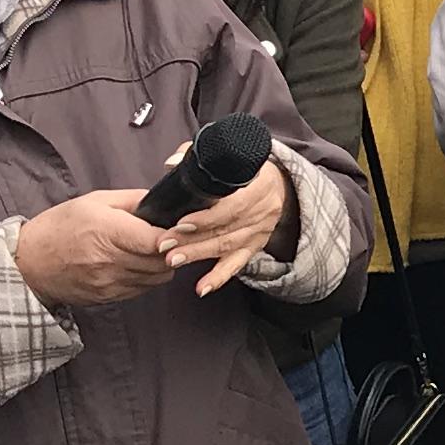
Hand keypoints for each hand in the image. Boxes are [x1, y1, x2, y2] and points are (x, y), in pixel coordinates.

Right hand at [13, 188, 182, 308]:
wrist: (28, 263)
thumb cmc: (59, 227)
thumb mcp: (94, 201)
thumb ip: (133, 201)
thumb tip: (164, 202)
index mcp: (105, 231)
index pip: (155, 241)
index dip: (175, 236)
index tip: (183, 229)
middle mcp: (108, 261)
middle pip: (162, 261)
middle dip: (174, 249)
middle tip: (174, 237)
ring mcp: (109, 283)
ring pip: (157, 278)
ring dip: (163, 264)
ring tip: (155, 250)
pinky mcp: (108, 298)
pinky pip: (143, 288)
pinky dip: (148, 276)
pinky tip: (138, 263)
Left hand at [156, 145, 291, 297]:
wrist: (279, 186)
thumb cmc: (247, 170)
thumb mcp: (229, 156)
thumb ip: (197, 156)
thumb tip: (172, 164)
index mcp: (259, 184)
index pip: (232, 205)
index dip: (206, 217)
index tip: (181, 223)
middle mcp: (262, 210)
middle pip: (225, 229)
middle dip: (193, 239)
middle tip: (166, 246)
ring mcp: (259, 231)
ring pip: (227, 247)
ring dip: (198, 255)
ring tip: (172, 260)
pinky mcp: (254, 246)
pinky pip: (237, 265)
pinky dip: (219, 277)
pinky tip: (202, 288)